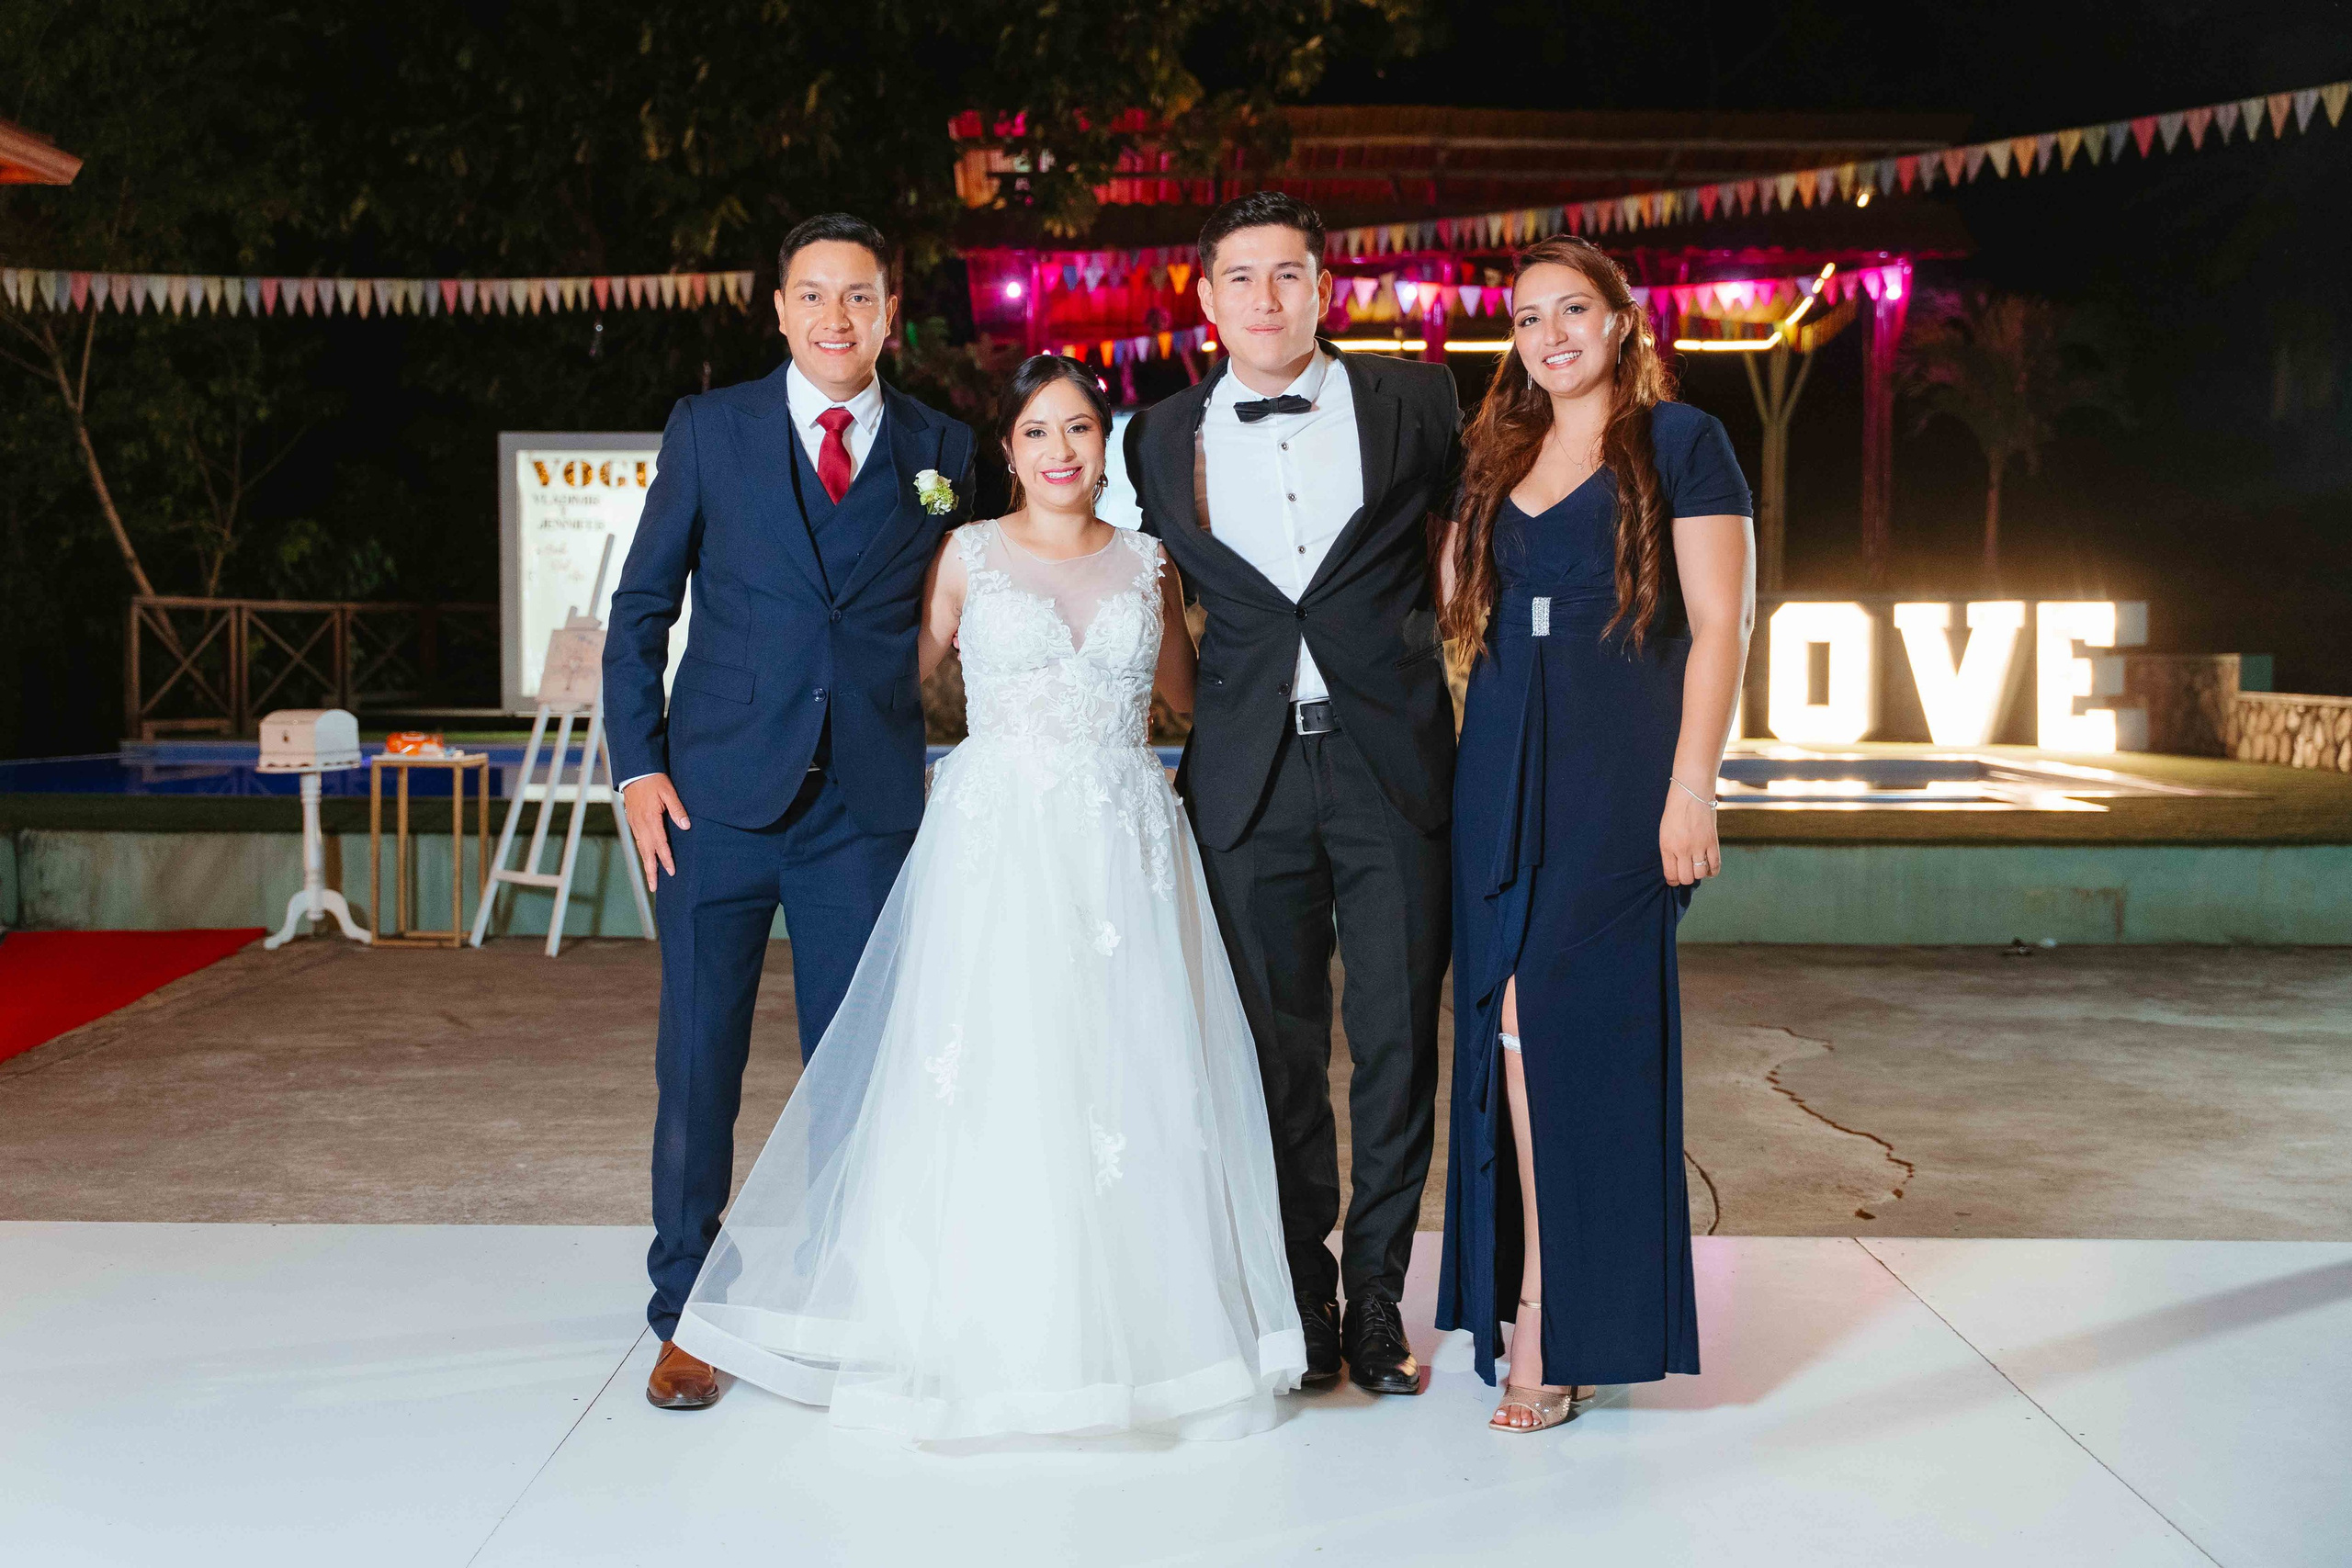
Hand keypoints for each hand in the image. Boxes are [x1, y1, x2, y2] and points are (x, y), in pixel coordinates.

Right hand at [623, 774, 689, 892]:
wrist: (635, 770)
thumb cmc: (654, 779)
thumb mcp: (669, 791)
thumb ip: (677, 809)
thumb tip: (686, 826)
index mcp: (650, 818)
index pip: (660, 844)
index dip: (666, 858)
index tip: (671, 871)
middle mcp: (640, 824)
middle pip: (647, 852)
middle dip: (651, 870)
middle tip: (654, 887)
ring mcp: (635, 823)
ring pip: (641, 848)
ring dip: (646, 864)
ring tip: (650, 878)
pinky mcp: (632, 820)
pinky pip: (637, 840)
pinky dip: (642, 852)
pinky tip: (646, 857)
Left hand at [1659, 782, 1719, 886]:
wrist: (1691, 793)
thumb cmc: (1675, 812)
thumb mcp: (1665, 832)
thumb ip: (1669, 850)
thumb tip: (1675, 868)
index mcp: (1667, 846)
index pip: (1670, 875)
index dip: (1673, 881)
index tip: (1674, 879)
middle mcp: (1683, 849)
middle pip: (1686, 878)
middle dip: (1685, 879)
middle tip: (1686, 872)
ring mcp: (1699, 846)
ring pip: (1701, 874)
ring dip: (1699, 874)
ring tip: (1696, 867)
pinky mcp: (1712, 842)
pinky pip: (1715, 865)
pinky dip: (1712, 871)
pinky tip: (1708, 868)